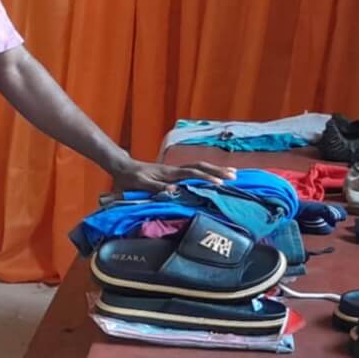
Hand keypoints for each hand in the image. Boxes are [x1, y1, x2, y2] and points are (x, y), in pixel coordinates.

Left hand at [109, 157, 235, 192]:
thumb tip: (174, 190)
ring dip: (215, 169)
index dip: (206, 177)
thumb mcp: (140, 185)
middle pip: (200, 167)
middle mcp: (174, 170)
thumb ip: (156, 188)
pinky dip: (207, 172)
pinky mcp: (174, 173)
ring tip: (233, 173)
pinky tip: (216, 175)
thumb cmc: (130, 179)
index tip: (220, 182)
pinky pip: (194, 171)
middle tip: (235, 176)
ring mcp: (175, 170)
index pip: (191, 174)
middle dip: (217, 171)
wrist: (124, 168)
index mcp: (168, 173)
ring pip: (199, 167)